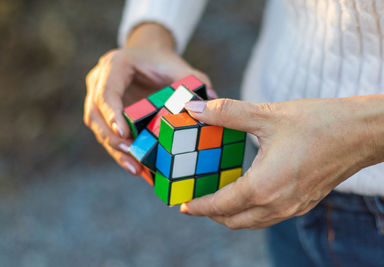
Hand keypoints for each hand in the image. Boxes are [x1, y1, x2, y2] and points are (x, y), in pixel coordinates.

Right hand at [84, 23, 213, 174]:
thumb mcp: (179, 68)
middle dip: (113, 140)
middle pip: (95, 115)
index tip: (125, 133)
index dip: (112, 114)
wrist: (149, 56)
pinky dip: (121, 151)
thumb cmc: (163, 62)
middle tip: (133, 160)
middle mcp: (100, 81)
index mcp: (115, 65)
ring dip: (116, 151)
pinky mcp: (104, 114)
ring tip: (136, 170)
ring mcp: (98, 98)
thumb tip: (212, 101)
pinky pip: (108, 134)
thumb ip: (193, 81)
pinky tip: (137, 167)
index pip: (106, 92)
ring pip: (98, 129)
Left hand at [181, 97, 382, 228]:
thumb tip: (194, 109)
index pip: (220, 206)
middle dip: (211, 214)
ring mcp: (293, 207)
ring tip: (217, 197)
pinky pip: (268, 216)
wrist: (362, 132)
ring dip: (230, 214)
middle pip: (233, 221)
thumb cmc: (318, 122)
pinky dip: (250, 210)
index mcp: (264, 186)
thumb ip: (226, 113)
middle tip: (196, 200)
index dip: (199, 207)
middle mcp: (277, 204)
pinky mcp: (303, 203)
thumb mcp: (267, 114)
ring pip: (251, 222)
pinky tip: (247, 191)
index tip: (183, 205)